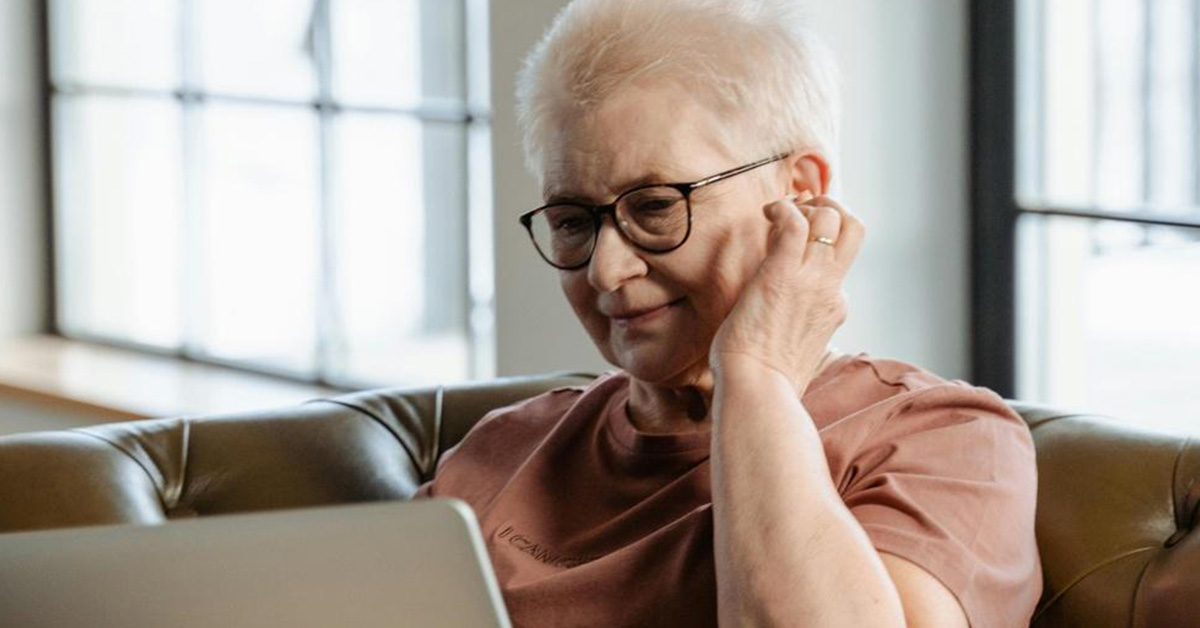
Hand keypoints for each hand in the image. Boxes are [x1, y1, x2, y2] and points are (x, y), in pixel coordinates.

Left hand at [709, 196, 864, 393]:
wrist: (759, 390)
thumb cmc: (767, 381)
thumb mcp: (799, 353)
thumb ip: (802, 336)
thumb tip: (792, 337)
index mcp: (835, 308)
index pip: (841, 263)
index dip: (823, 242)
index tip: (800, 237)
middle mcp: (830, 289)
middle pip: (853, 229)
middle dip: (832, 207)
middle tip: (802, 209)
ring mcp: (810, 280)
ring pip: (830, 219)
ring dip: (806, 204)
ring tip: (779, 210)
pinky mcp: (781, 273)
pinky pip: (794, 223)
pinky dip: (783, 208)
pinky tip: (766, 213)